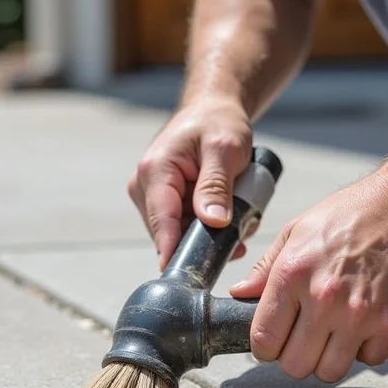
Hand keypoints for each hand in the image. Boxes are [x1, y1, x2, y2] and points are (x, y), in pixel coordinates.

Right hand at [128, 98, 254, 269]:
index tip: (185, 277)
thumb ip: (216, 186)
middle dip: (205, 238)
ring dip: (210, 231)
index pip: (163, 221)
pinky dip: (207, 224)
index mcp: (155, 171)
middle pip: (172, 232)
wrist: (211, 109)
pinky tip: (227, 213)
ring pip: (180, 232)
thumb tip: (212, 222)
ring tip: (241, 214)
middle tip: (242, 229)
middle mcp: (144, 186)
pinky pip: (184, 225)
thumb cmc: (218, 122)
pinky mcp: (162, 201)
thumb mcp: (225, 149)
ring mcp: (151, 195)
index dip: (173, 251)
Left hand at [229, 174, 387, 381]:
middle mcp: (323, 298)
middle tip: (305, 340)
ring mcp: (359, 314)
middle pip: (295, 365)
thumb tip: (241, 293)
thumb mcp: (297, 230)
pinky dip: (366, 350)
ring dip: (329, 359)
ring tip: (334, 335)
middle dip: (295, 358)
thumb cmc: (355, 213)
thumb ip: (266, 268)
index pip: (263, 340)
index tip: (274, 342)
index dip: (265, 347)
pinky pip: (369, 360)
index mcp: (292, 274)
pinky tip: (365, 327)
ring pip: (330, 371)